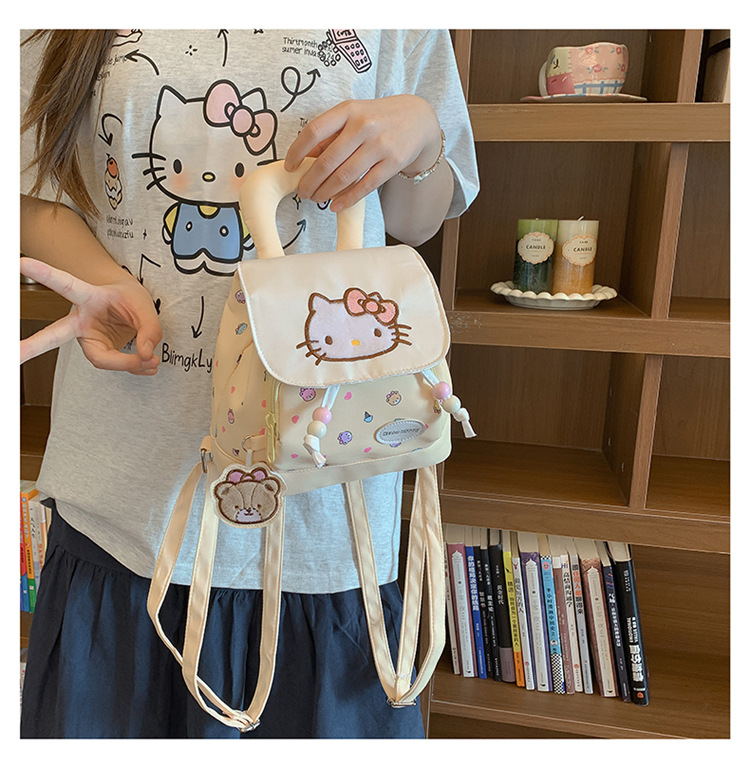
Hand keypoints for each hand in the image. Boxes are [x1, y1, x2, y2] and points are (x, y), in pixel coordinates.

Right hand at [20, 257, 161, 375]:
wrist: (132, 307)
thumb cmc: (130, 300)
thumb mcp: (145, 306)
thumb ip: (149, 330)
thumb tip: (145, 356)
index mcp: (88, 297)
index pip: (65, 285)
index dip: (44, 273)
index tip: (21, 263)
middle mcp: (81, 320)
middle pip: (54, 335)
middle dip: (31, 346)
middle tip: (10, 354)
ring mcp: (87, 338)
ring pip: (102, 360)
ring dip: (129, 364)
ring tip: (152, 362)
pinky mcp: (98, 351)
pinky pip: (114, 365)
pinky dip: (135, 367)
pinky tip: (147, 366)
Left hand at [284, 95, 441, 211]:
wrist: (418, 119)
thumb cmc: (378, 118)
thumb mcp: (353, 115)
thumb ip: (331, 134)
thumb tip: (304, 157)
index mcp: (348, 110)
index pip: (314, 131)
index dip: (297, 152)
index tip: (290, 167)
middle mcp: (363, 126)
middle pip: (327, 160)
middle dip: (310, 181)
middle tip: (302, 192)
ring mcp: (379, 145)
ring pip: (344, 176)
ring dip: (326, 191)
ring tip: (316, 198)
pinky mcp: (392, 163)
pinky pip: (365, 186)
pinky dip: (347, 199)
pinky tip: (336, 205)